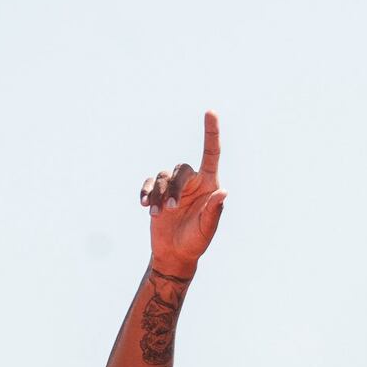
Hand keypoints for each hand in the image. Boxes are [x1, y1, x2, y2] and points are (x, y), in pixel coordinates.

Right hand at [140, 110, 227, 276]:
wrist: (175, 254)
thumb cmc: (196, 242)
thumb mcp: (207, 230)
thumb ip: (214, 211)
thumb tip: (223, 192)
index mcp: (208, 185)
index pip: (211, 155)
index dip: (211, 133)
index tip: (211, 112)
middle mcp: (192, 182)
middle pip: (180, 170)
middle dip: (173, 188)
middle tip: (168, 208)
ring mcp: (173, 187)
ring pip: (162, 177)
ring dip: (157, 194)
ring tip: (155, 214)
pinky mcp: (157, 193)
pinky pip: (149, 183)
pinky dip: (145, 192)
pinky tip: (144, 205)